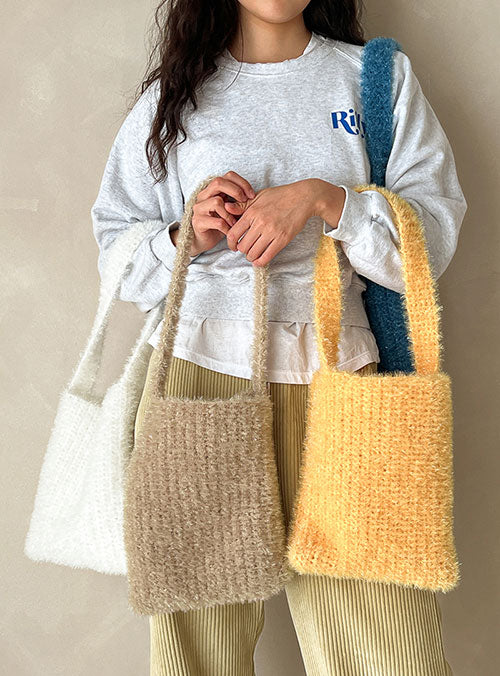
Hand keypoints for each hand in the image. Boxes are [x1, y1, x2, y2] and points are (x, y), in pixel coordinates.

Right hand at [171, 171, 255, 255]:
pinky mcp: (198, 222)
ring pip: (216, 201)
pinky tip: (230, 231)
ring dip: (230, 213)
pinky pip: (217, 221)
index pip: (228, 176)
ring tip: (235, 222)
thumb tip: (254, 197)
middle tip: (244, 202)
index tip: (252, 195)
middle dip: (236, 191)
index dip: (242, 183)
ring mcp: (199, 208)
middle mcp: (204, 196)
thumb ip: (240, 202)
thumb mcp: (233, 210)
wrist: (205, 241)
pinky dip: (227, 227)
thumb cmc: (222, 224)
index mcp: (213, 190)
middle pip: (218, 182)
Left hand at [223, 179, 345, 265]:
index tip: (233, 246)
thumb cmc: (281, 195)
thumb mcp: (259, 196)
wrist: (303, 198)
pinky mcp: (283, 239)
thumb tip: (226, 207)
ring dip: (251, 257)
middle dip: (242, 250)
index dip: (230, 243)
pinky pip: (267, 256)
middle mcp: (260, 223)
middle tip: (245, 249)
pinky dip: (260, 262)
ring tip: (253, 254)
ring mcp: (272, 232)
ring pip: (253, 253)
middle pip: (243, 246)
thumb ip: (242, 205)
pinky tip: (259, 260)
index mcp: (252, 212)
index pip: (233, 233)